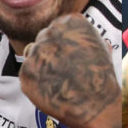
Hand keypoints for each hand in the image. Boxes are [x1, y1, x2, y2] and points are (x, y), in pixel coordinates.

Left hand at [19, 13, 120, 127]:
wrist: (96, 105)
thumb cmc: (102, 79)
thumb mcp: (101, 49)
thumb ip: (86, 38)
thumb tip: (80, 37)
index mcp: (70, 22)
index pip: (58, 27)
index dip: (64, 44)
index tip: (71, 56)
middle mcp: (51, 31)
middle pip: (44, 39)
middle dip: (51, 54)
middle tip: (64, 72)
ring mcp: (36, 52)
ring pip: (33, 54)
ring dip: (41, 65)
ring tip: (58, 81)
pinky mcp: (26, 72)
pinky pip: (27, 73)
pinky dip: (36, 82)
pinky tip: (51, 90)